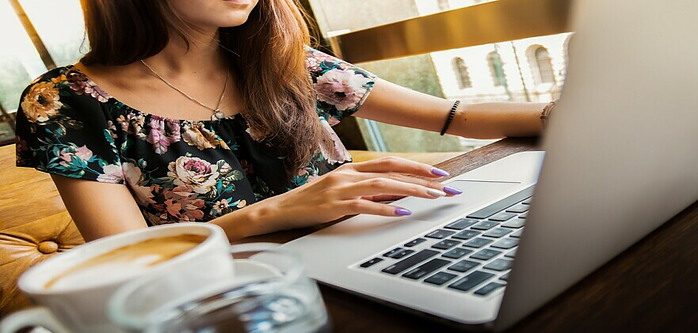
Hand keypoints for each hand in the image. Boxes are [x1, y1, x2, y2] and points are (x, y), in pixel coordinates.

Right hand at [259, 157, 461, 230]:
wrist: (281, 209)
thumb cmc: (312, 201)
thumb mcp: (342, 190)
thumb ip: (366, 189)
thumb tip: (396, 193)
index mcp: (352, 168)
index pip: (390, 162)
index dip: (415, 166)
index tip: (438, 172)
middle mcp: (349, 174)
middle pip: (391, 169)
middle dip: (422, 175)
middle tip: (446, 183)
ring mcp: (342, 188)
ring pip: (383, 185)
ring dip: (411, 190)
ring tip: (433, 196)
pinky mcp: (335, 205)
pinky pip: (365, 205)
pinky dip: (386, 209)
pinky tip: (402, 212)